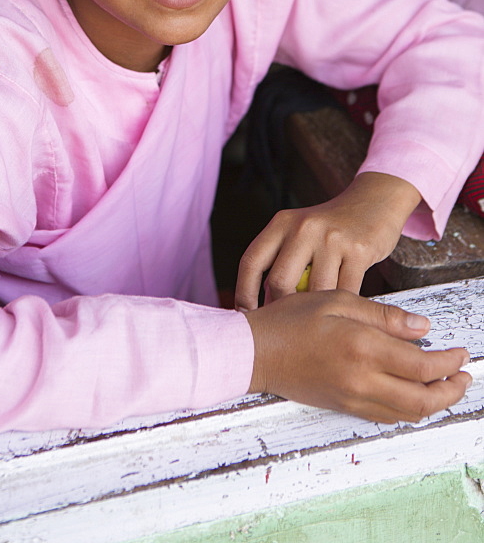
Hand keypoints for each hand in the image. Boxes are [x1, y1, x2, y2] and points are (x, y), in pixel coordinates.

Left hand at [235, 172, 419, 308]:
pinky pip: (346, 292)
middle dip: (281, 310)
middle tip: (285, 327)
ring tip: (316, 324)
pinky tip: (342, 314)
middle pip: (280, 282)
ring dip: (315, 313)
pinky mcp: (359, 251)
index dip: (243, 293)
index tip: (246, 316)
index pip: (251, 261)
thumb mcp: (299, 231)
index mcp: (282, 223)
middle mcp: (303, 228)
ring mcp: (331, 239)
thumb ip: (281, 261)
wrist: (373, 201)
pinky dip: (342, 308)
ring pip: (315, 292)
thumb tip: (264, 307)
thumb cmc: (330, 227)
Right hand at [244, 289, 471, 423]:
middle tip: (464, 377)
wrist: (254, 352)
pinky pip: (387, 417)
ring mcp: (352, 398)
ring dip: (434, 403)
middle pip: (423, 399)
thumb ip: (382, 315)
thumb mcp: (336, 300)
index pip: (422, 365)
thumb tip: (421, 326)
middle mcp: (361, 379)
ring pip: (408, 413)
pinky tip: (412, 395)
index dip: (449, 362)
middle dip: (451, 390)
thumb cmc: (290, 320)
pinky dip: (408, 410)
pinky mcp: (343, 407)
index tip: (461, 353)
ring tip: (445, 387)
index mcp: (362, 346)